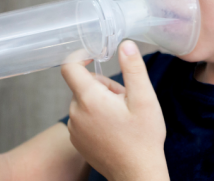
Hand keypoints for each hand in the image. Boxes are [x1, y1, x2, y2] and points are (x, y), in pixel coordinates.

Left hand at [60, 41, 169, 180]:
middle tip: (125, 99)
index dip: (81, 55)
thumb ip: (133, 68)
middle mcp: (75, 113)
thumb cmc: (142, 138)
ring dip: (101, 101)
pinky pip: (83, 117)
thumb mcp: (144, 98)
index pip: (69, 67)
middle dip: (104, 85)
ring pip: (84, 101)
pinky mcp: (77, 140)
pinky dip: (96, 116)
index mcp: (89, 99)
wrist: (137, 174)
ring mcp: (74, 129)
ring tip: (122, 116)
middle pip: (83, 84)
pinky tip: (115, 128)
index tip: (96, 54)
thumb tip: (125, 45)